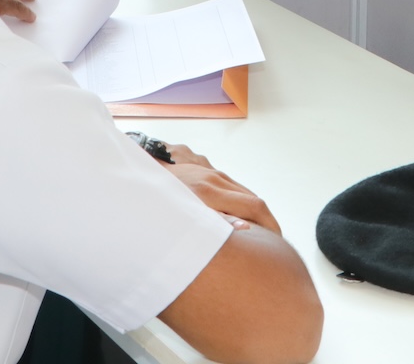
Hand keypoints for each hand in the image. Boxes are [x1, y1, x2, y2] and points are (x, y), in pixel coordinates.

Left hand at [163, 152, 280, 234]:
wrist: (136, 175)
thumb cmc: (156, 203)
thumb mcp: (183, 218)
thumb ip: (215, 224)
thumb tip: (245, 231)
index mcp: (210, 191)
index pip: (255, 206)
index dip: (270, 225)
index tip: (276, 242)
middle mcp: (214, 178)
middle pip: (253, 199)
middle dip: (266, 221)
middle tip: (272, 243)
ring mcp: (210, 172)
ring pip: (243, 192)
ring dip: (255, 212)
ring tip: (258, 233)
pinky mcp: (205, 170)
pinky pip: (232, 186)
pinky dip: (242, 202)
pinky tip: (239, 217)